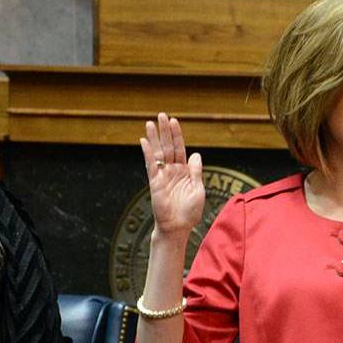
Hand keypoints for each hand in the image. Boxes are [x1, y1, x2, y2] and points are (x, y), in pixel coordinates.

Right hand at [140, 112, 204, 236]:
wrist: (178, 227)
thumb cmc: (190, 212)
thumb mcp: (198, 189)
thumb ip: (196, 171)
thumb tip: (196, 154)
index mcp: (184, 172)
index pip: (180, 149)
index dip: (177, 136)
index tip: (174, 121)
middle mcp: (172, 171)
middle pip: (168, 147)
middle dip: (165, 131)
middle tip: (161, 115)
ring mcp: (163, 175)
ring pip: (158, 152)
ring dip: (154, 137)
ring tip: (150, 122)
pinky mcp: (155, 182)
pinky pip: (151, 164)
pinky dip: (147, 152)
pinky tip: (144, 140)